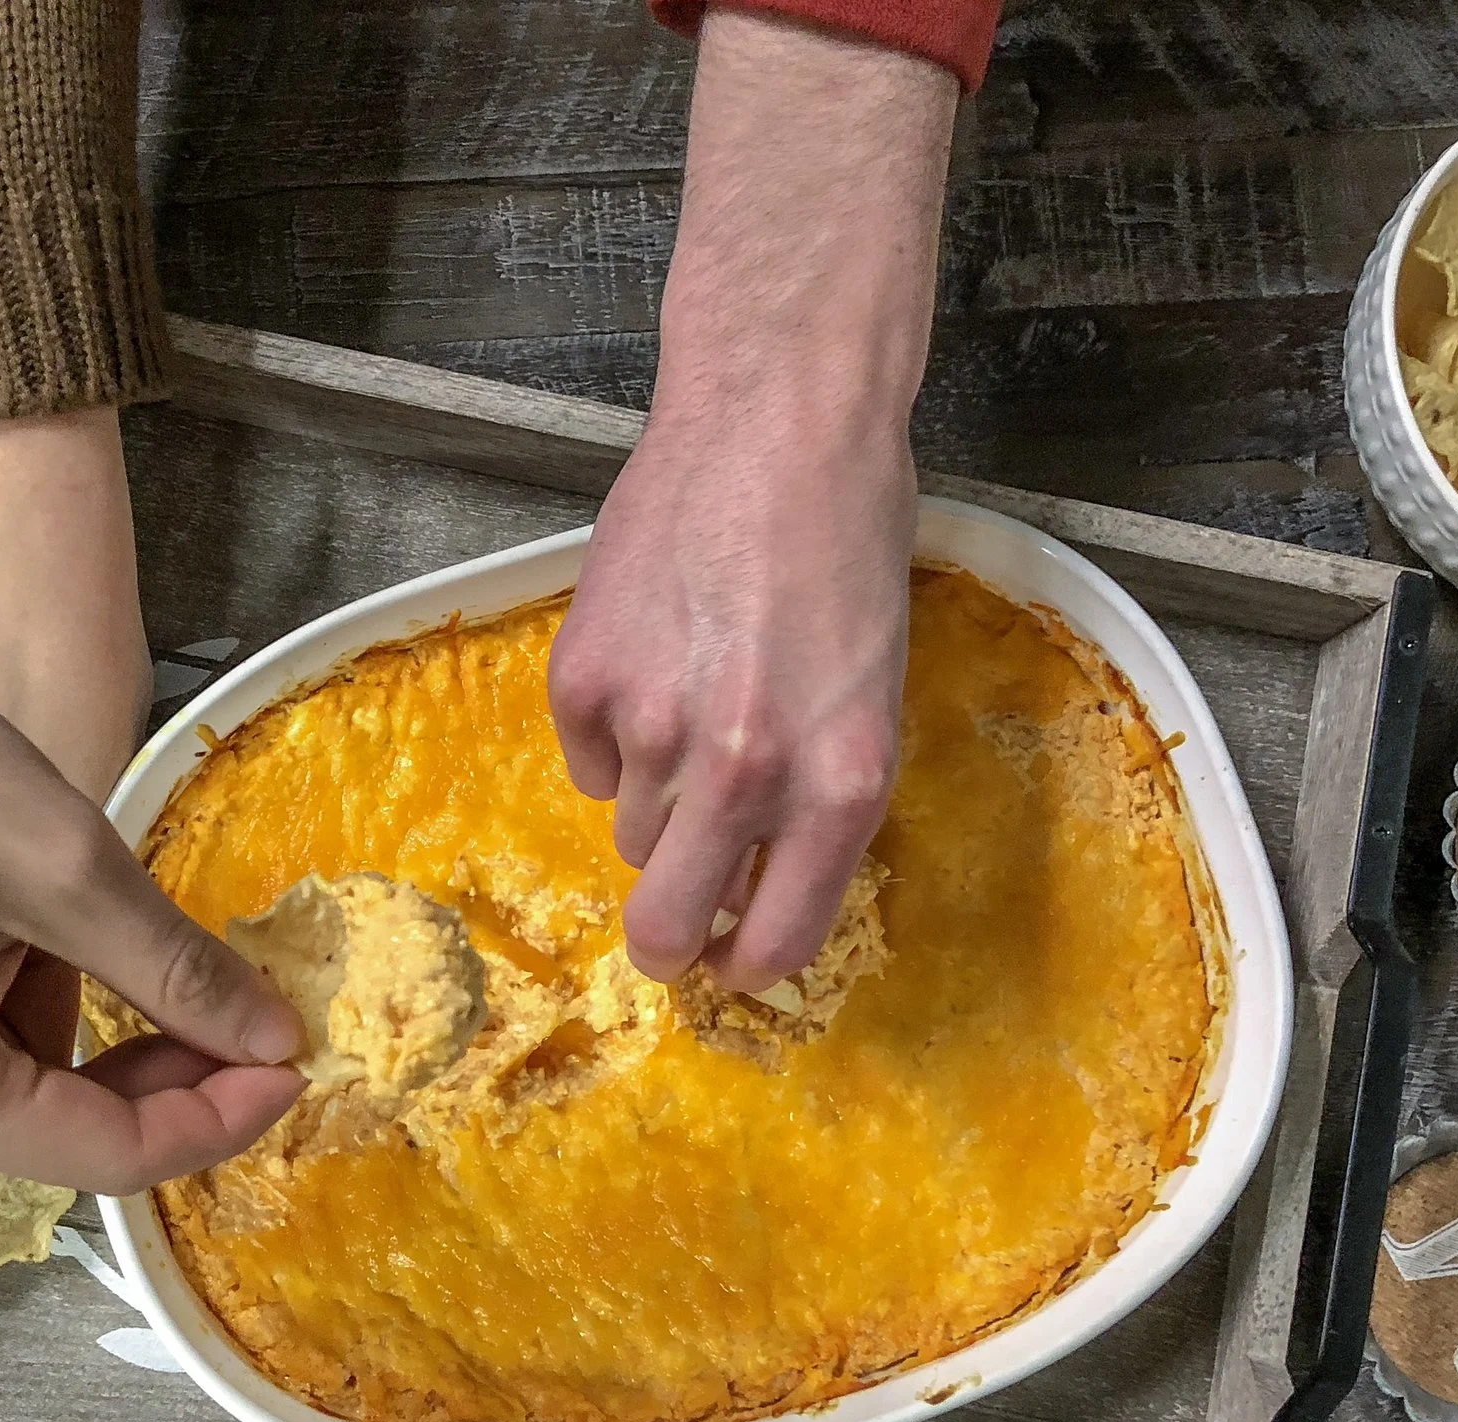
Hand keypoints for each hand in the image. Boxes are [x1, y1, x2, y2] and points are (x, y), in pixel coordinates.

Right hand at [0, 595, 303, 1193]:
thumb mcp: (62, 863)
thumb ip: (176, 971)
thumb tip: (273, 1042)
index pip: (103, 1158)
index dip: (214, 1119)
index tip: (289, 1069)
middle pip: (43, 1137)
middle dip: (154, 1084)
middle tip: (244, 1022)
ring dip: (83, 1056)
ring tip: (166, 989)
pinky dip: (6, 1031)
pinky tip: (58, 967)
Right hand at [548, 8, 954, 991]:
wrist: (779, 420)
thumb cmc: (849, 544)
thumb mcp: (874, 689)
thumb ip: (824, 795)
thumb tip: (764, 879)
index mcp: (838, 782)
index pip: (780, 936)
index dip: (751, 965)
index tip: (734, 965)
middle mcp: (745, 770)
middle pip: (670, 923)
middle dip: (666, 946)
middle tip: (664, 941)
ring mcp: (654, 724)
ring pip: (632, 827)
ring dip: (655, 798)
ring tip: (688, 708)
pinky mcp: (583, 676)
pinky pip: (583, 756)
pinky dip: (607, 734)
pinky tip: (645, 664)